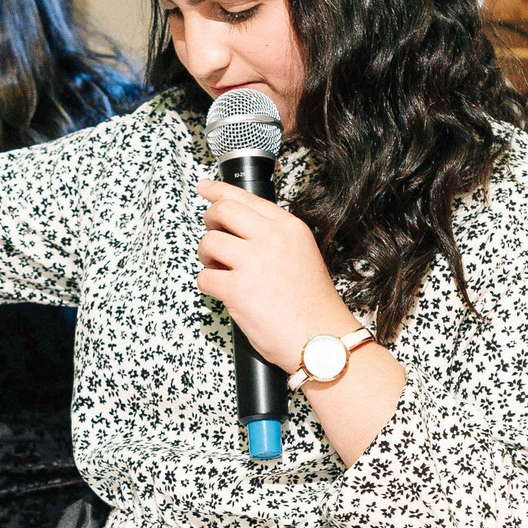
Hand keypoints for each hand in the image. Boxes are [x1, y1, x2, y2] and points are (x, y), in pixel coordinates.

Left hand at [195, 179, 360, 371]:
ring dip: (207, 257)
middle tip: (213, 238)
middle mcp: (272, 238)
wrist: (322, 341)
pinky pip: (204, 277)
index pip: (247, 197)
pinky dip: (209, 286)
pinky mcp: (238, 289)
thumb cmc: (313, 307)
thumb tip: (235, 231)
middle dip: (209, 223)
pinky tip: (225, 294)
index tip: (205, 187)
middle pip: (222, 211)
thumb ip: (273, 239)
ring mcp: (254, 262)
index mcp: (290, 228)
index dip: (219, 191)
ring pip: (208, 242)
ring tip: (221, 271)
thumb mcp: (301, 256)